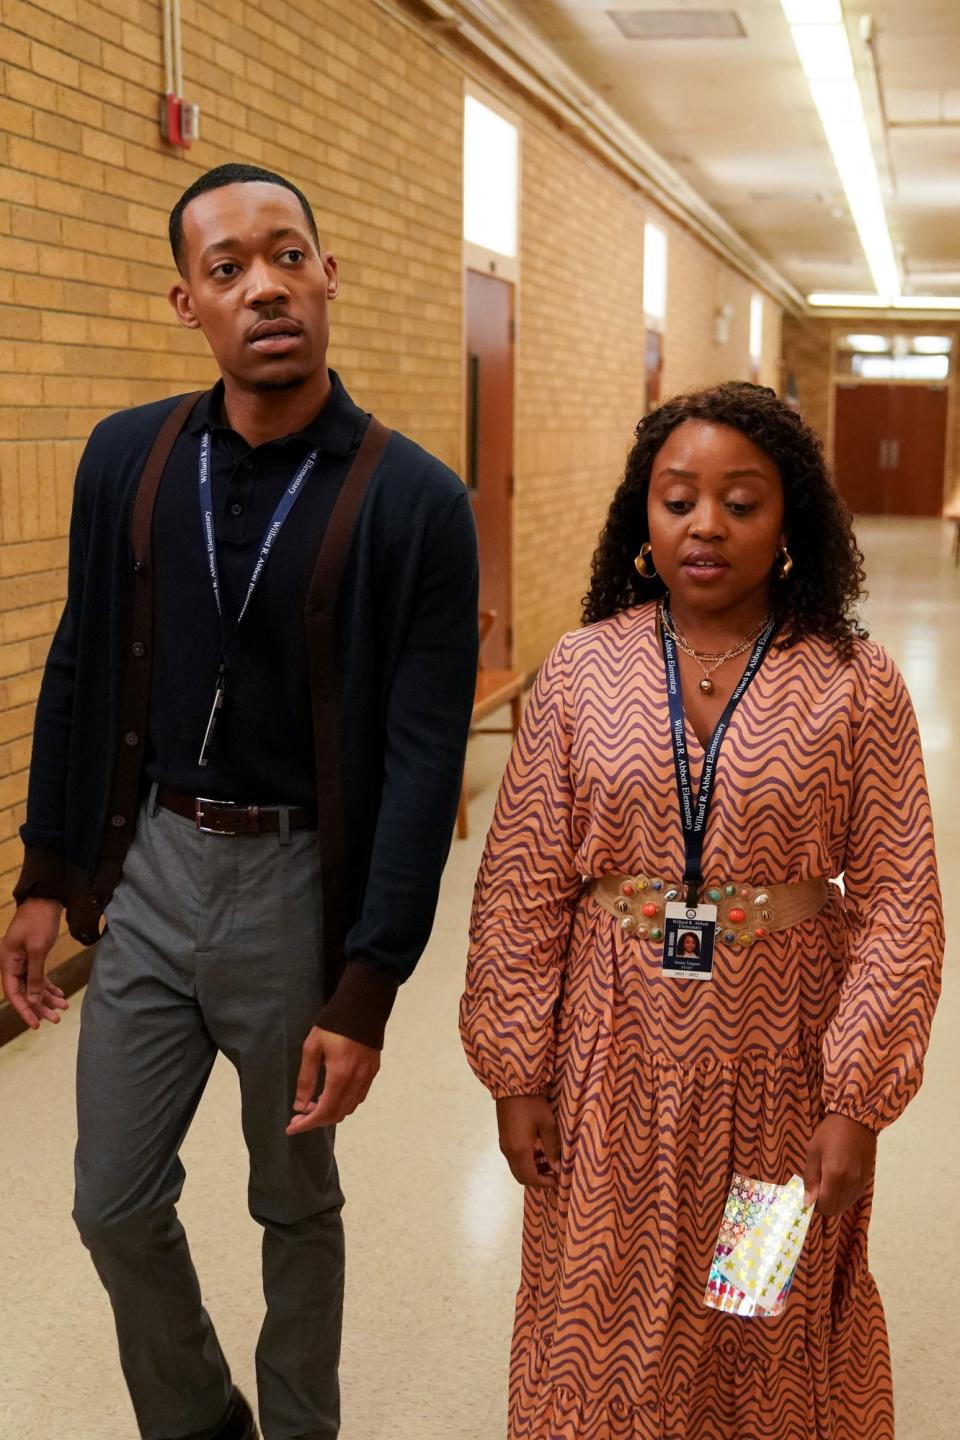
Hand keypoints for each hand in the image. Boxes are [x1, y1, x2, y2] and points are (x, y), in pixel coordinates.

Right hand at [0, 899, 69, 1030]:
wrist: (46, 899)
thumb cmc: (39, 921)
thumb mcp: (38, 949)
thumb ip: (35, 976)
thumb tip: (32, 999)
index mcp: (8, 962)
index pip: (14, 993)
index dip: (24, 1010)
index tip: (36, 1025)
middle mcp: (12, 963)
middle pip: (24, 992)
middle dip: (39, 1007)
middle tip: (55, 1020)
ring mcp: (22, 959)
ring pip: (33, 985)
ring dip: (47, 998)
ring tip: (63, 1008)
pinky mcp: (33, 955)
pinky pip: (39, 976)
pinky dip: (49, 986)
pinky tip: (60, 995)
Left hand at [285, 1027, 380, 1133]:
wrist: (363, 1005)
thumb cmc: (333, 1024)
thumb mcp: (312, 1047)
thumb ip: (306, 1078)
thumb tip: (300, 1106)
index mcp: (340, 1075)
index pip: (324, 1111)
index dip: (307, 1123)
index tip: (291, 1128)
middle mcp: (357, 1080)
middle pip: (337, 1114)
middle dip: (316, 1120)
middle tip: (300, 1114)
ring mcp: (368, 1076)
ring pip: (349, 1108)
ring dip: (330, 1111)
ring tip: (314, 1102)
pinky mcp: (373, 1071)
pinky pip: (359, 1097)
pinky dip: (344, 1102)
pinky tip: (332, 1093)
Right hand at [496, 1094, 560, 1190]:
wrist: (512, 1086)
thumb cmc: (532, 1104)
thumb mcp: (547, 1125)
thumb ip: (552, 1148)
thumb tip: (557, 1168)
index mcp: (520, 1150)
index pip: (530, 1177)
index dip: (544, 1182)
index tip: (558, 1179)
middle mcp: (509, 1152)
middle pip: (521, 1176)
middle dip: (537, 1179)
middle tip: (553, 1173)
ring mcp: (504, 1145)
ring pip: (517, 1167)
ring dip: (531, 1170)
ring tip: (549, 1161)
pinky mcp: (503, 1138)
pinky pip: (514, 1158)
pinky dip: (525, 1161)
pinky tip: (538, 1151)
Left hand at [803, 1112, 876, 1215]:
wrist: (857, 1119)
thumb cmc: (830, 1132)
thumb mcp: (813, 1151)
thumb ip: (811, 1178)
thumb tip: (808, 1202)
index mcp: (835, 1175)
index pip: (825, 1205)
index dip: (814, 1204)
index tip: (808, 1194)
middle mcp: (851, 1183)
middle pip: (836, 1209)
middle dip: (824, 1205)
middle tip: (816, 1189)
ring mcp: (861, 1182)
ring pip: (846, 1205)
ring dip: (834, 1201)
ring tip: (827, 1183)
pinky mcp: (867, 1179)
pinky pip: (854, 1196)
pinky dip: (844, 1195)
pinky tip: (839, 1180)